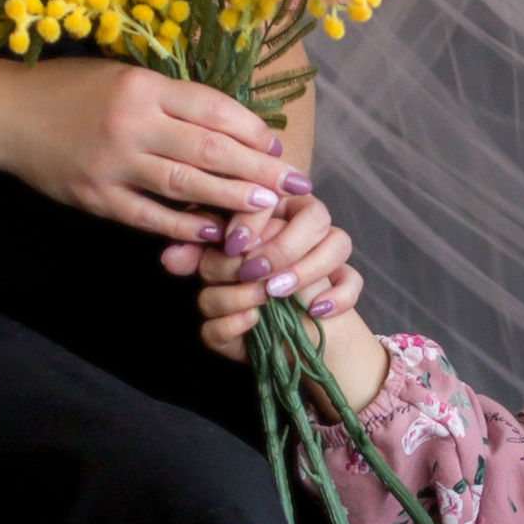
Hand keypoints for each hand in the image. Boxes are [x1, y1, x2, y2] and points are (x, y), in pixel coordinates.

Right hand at [0, 59, 294, 239]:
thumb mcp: (121, 76)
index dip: (253, 129)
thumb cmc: (69, 90)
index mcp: (143, 86)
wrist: (5, 114)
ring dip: (232, 197)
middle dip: (259, 168)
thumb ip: (169, 98)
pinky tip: (214, 231)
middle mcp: (132, 122)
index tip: (276, 145)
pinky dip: (185, 226)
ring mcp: (113, 163)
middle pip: (211, 148)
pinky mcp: (96, 196)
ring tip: (266, 207)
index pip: (213, 108)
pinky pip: (150, 216)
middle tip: (294, 184)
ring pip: (186, 184)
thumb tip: (229, 123)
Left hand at [187, 191, 364, 358]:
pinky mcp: (345, 281)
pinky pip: (353, 280)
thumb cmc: (238, 290)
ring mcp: (329, 250)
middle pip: (315, 214)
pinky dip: (338, 295)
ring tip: (276, 292)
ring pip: (338, 242)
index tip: (231, 244)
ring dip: (307, 269)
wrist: (274, 332)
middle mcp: (304, 222)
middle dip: (281, 246)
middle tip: (252, 272)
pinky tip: (314, 310)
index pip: (274, 191)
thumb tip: (170, 258)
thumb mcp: (212, 277)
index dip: (254, 216)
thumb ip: (195, 261)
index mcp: (273, 207)